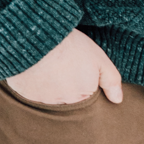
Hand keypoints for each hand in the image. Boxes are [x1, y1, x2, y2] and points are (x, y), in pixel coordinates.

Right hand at [5, 28, 122, 104]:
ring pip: (52, 95)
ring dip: (52, 83)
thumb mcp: (98, 58)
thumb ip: (111, 80)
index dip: (84, 79)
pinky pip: (34, 91)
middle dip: (69, 83)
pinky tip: (39, 66)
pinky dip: (36, 81)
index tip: (79, 65)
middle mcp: (62, 105)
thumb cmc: (70, 47)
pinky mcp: (25, 95)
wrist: (37, 37)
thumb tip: (118, 100)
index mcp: (82, 98)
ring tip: (52, 62)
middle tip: (66, 62)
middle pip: (69, 98)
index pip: (87, 96)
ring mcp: (42, 101)